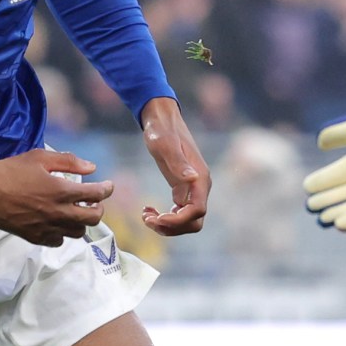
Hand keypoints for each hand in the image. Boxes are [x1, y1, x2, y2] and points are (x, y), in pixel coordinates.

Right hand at [0, 147, 112, 246]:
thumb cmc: (12, 170)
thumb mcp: (41, 158)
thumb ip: (69, 162)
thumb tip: (91, 168)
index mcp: (62, 192)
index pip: (96, 194)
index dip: (107, 190)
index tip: (108, 187)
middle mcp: (59, 213)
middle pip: (93, 218)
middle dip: (98, 209)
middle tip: (94, 202)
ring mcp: (47, 228)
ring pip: (77, 232)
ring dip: (81, 222)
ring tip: (75, 212)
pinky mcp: (35, 237)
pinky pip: (58, 241)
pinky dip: (62, 233)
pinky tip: (57, 223)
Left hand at [138, 97, 209, 235]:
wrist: (161, 118)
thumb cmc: (161, 129)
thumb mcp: (164, 145)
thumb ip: (178, 162)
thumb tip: (193, 179)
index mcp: (199, 178)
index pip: (198, 211)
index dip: (178, 221)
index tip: (157, 218)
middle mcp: (199, 186)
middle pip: (194, 221)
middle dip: (172, 227)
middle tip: (148, 219)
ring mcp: (192, 188)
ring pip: (187, 220)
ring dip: (167, 225)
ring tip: (145, 216)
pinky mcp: (182, 188)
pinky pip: (178, 212)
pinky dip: (165, 217)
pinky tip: (148, 209)